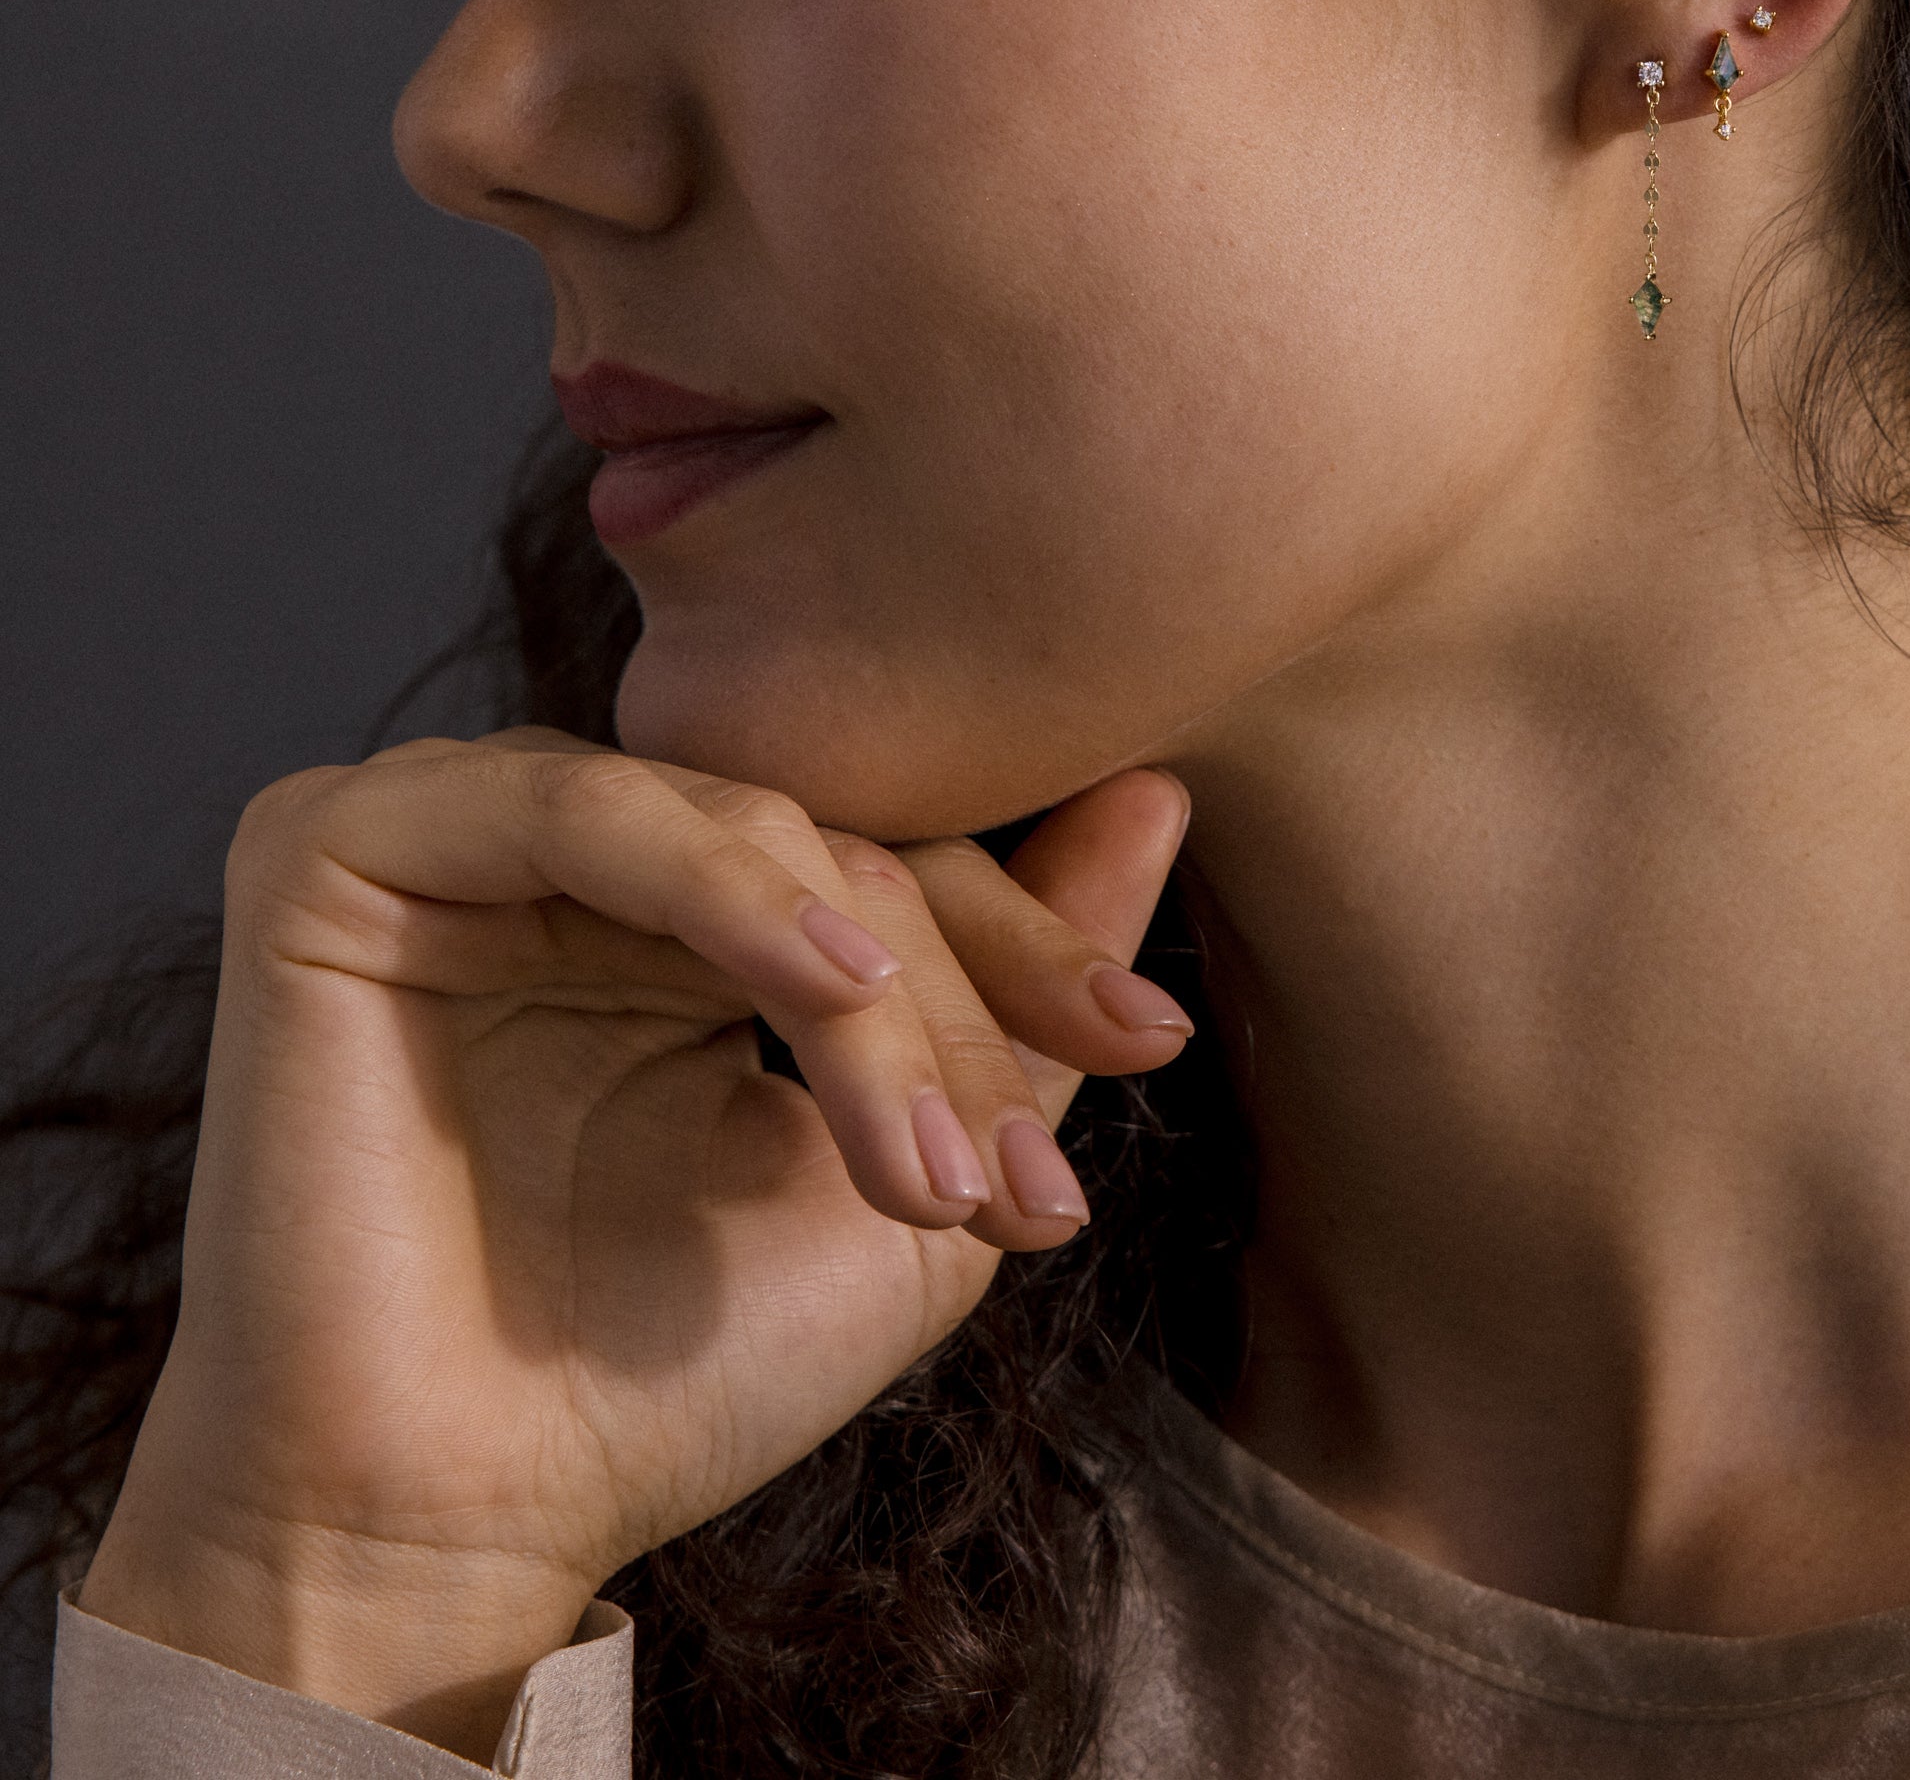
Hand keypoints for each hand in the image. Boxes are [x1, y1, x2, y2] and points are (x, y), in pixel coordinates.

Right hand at [78, 731, 1191, 1756]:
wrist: (471, 1524)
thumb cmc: (679, 1371)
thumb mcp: (919, 1160)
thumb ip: (1024, 992)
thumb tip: (1161, 790)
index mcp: (684, 906)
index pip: (894, 857)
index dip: (1030, 942)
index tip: (1151, 1043)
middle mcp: (573, 850)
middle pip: (832, 839)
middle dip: (956, 1004)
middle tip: (1019, 1179)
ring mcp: (459, 834)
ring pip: (737, 827)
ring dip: (869, 990)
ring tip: (930, 1163)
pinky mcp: (343, 850)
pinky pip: (577, 808)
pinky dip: (722, 884)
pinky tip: (826, 984)